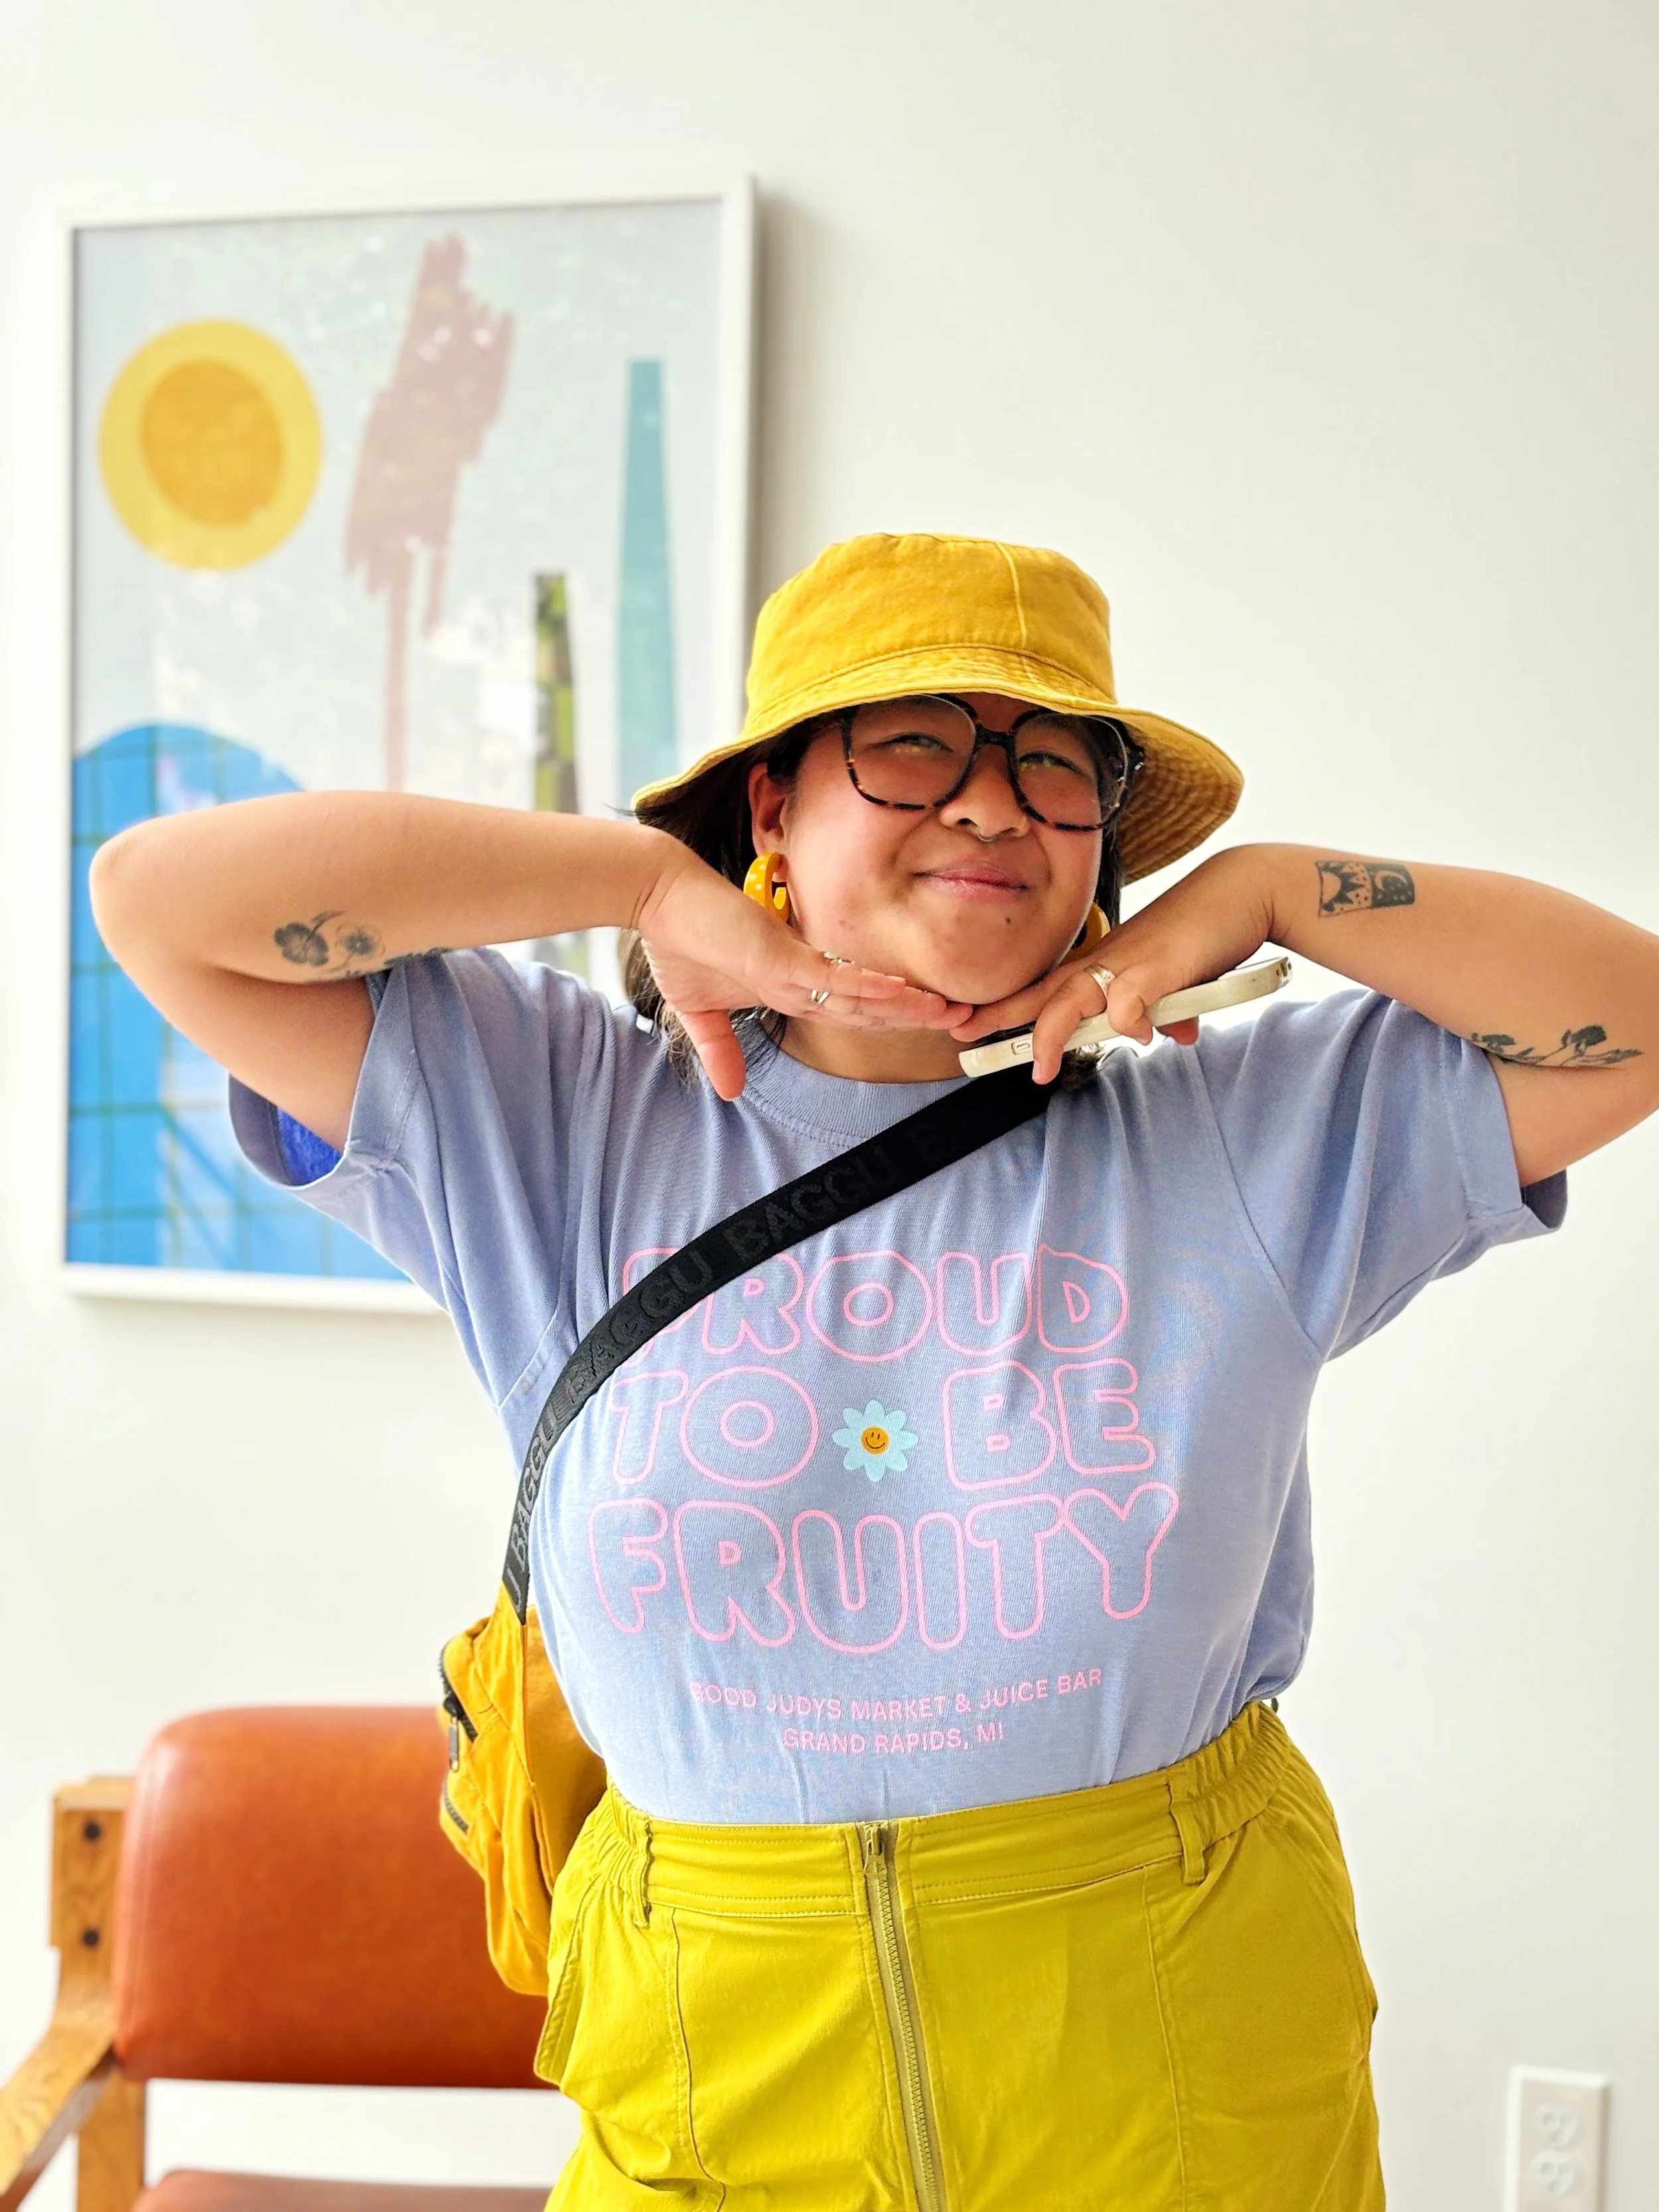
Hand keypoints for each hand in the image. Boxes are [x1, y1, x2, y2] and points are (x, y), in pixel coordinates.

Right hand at [634, 842, 970, 1099]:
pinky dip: (870, 988)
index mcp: (790, 986)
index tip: (925, 1027)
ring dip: (908, 1004)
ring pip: (864, 993)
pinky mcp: (783, 956)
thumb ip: (719, 1048)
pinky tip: (903, 995)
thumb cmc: (679, 939)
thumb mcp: (697, 1010)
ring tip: (952, 1012)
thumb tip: (730, 1094)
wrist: (657, 895)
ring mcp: (796, 966)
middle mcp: (803, 976)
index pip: (852, 1010)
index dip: (889, 1021)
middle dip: (916, 1014)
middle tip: (965, 1019)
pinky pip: (836, 978)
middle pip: (871, 1004)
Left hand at [950, 849, 1275, 1081]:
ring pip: (1075, 998)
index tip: (969, 1025)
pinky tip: (1138, 1036)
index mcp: (1103, 965)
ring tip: (1042, 1068)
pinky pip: (1131, 999)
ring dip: (1054, 1033)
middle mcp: (1107, 962)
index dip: (1006, 1009)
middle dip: (1003, 1019)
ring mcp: (1131, 962)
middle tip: (967, 1041)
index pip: (1043, 990)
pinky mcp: (1161, 967)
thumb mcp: (1176, 981)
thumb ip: (1167, 1009)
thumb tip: (1175, 1035)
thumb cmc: (1204, 932)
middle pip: (1044, 995)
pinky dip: (1129, 1021)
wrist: (1243, 892)